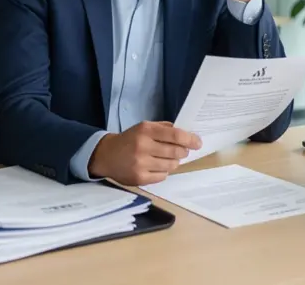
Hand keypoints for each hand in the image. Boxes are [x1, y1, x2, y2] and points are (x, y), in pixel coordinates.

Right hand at [87, 121, 201, 185]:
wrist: (106, 155)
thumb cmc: (130, 139)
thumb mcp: (144, 127)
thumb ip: (164, 129)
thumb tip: (187, 135)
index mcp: (146, 130)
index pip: (175, 135)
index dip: (190, 139)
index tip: (198, 143)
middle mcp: (143, 146)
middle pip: (176, 152)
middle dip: (183, 152)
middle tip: (181, 151)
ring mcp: (141, 164)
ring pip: (171, 165)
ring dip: (173, 162)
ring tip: (166, 158)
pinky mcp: (139, 178)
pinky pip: (163, 176)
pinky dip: (163, 172)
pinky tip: (156, 166)